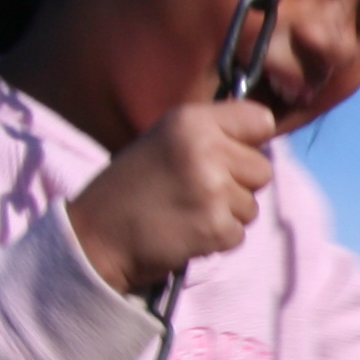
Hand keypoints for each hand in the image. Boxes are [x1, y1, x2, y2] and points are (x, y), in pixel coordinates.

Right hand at [65, 99, 275, 295]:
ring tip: (187, 212)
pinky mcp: (215, 228)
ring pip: (253, 206)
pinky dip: (218, 239)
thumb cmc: (131, 188)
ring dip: (227, 214)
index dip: (250, 141)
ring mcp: (212, 190)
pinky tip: (187, 232)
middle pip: (262, 169)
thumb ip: (212, 134)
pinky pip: (239, 234)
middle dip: (239, 184)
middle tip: (197, 191)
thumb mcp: (166, 140)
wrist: (95, 237)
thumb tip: (264, 130)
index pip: (261, 120)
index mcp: (191, 121)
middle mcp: (205, 150)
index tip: (229, 153)